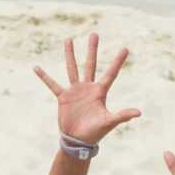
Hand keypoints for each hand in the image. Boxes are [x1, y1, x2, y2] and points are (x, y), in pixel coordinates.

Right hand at [34, 31, 141, 148]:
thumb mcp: (109, 122)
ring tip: (68, 39)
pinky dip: (44, 77)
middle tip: (95, 34)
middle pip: (90, 64)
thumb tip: (139, 112)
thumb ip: (122, 115)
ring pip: (72, 68)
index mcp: (100, 92)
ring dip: (70, 54)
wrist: (78, 141)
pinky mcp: (63, 97)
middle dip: (92, 49)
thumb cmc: (95, 132)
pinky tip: (36, 68)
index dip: (118, 61)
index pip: (111, 73)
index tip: (125, 48)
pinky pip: (52, 84)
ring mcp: (75, 91)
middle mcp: (88, 88)